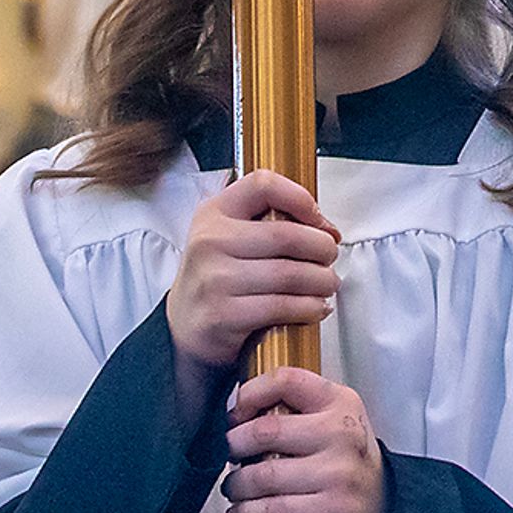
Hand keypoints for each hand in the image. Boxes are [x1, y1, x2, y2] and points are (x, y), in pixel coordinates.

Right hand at [163, 170, 339, 372]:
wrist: (182, 327)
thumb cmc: (217, 277)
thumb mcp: (229, 236)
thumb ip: (270, 222)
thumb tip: (326, 229)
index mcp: (214, 213)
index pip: (263, 185)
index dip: (300, 197)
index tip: (318, 219)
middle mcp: (210, 241)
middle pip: (286, 235)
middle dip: (322, 248)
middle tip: (330, 257)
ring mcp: (214, 279)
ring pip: (288, 274)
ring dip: (321, 281)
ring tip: (327, 284)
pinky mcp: (222, 315)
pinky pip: (281, 307)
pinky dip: (309, 307)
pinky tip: (314, 307)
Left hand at [224, 368, 388, 512]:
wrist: (380, 504)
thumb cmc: (347, 459)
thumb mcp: (334, 417)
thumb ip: (296, 406)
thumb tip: (239, 409)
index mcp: (340, 402)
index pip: (286, 381)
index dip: (250, 394)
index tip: (235, 412)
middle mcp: (341, 433)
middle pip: (265, 430)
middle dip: (234, 445)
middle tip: (230, 452)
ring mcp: (337, 472)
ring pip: (263, 475)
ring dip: (237, 484)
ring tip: (234, 485)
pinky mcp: (330, 508)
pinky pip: (271, 509)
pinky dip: (247, 512)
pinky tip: (242, 510)